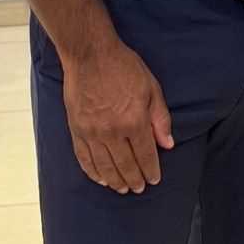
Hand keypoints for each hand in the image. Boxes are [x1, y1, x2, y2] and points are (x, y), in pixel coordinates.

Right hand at [61, 38, 173, 193]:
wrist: (90, 55)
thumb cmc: (124, 67)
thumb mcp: (151, 87)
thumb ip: (160, 118)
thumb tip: (168, 144)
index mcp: (134, 121)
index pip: (145, 154)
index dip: (151, 169)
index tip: (155, 179)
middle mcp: (112, 132)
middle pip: (125, 165)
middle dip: (135, 179)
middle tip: (140, 188)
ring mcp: (92, 133)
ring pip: (105, 166)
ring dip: (115, 181)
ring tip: (123, 188)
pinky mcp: (76, 130)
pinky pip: (85, 158)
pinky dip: (93, 172)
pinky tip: (100, 178)